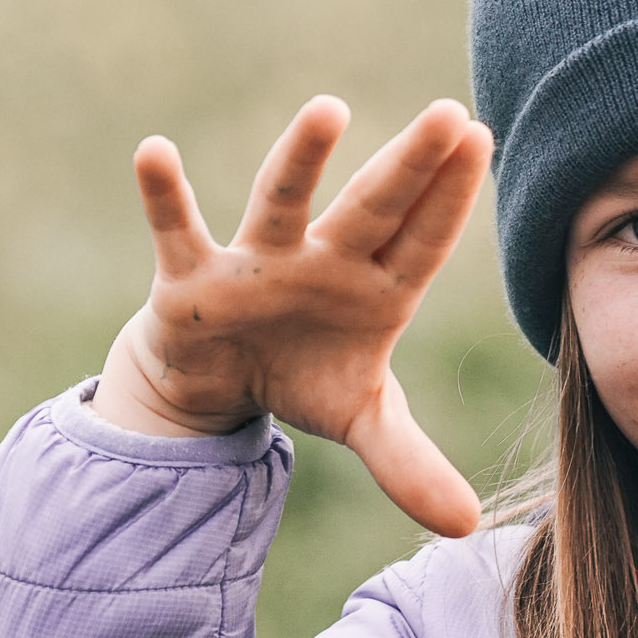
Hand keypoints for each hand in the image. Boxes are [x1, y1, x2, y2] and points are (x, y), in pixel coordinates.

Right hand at [94, 95, 493, 536]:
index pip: (423, 240)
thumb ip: (411, 465)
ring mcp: (259, 263)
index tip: (484, 139)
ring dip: (302, 158)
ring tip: (329, 108)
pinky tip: (153, 153)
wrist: (219, 378)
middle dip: (407, 165)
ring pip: (282, 201)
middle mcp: (323, 261)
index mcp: (375, 287)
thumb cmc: (305, 373)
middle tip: (446, 112)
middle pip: (371, 208)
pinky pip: (176, 231)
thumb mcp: (361, 420)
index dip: (452, 198)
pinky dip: (163, 196)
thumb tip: (470, 528)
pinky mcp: (192, 278)